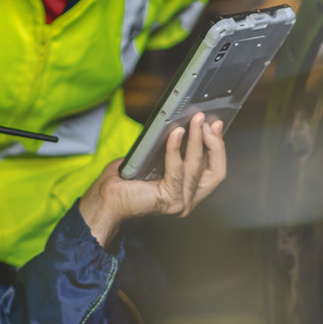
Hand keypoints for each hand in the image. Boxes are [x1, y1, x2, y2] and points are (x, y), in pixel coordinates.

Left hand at [77, 112, 226, 247]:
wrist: (104, 199)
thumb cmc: (124, 180)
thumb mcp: (154, 159)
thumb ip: (173, 149)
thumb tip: (185, 124)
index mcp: (188, 190)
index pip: (213, 169)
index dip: (218, 146)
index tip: (216, 124)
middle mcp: (189, 199)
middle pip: (214, 171)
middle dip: (214, 143)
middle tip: (206, 120)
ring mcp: (181, 202)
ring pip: (196, 167)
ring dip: (196, 141)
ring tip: (195, 121)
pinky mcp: (169, 200)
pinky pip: (176, 170)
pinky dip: (176, 150)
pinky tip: (176, 134)